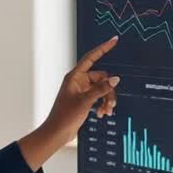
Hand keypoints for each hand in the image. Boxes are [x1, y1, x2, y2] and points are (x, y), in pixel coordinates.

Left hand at [17, 37, 120, 170]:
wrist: (57, 132)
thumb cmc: (65, 116)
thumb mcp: (85, 101)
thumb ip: (101, 89)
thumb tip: (115, 79)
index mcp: (75, 77)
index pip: (91, 58)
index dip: (103, 48)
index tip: (114, 40)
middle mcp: (78, 81)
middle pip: (102, 78)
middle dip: (109, 91)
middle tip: (111, 105)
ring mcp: (82, 91)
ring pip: (102, 89)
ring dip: (106, 99)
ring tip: (106, 111)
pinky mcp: (84, 100)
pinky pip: (99, 97)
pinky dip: (102, 104)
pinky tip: (101, 114)